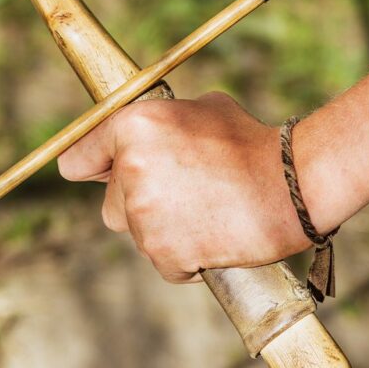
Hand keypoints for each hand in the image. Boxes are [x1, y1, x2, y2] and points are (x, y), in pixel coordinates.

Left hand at [57, 92, 308, 282]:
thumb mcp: (203, 108)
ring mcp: (145, 215)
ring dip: (163, 228)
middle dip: (138, 201)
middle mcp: (131, 169)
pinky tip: (213, 234)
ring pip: (137, 232)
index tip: (103, 173)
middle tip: (184, 191)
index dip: (94, 166)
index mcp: (134, 126)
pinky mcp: (164, 253)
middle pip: (110, 203)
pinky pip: (163, 262)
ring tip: (206, 210)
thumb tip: (145, 133)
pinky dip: (183, 256)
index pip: (77, 159)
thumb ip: (161, 122)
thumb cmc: (251, 142)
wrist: (291, 185)